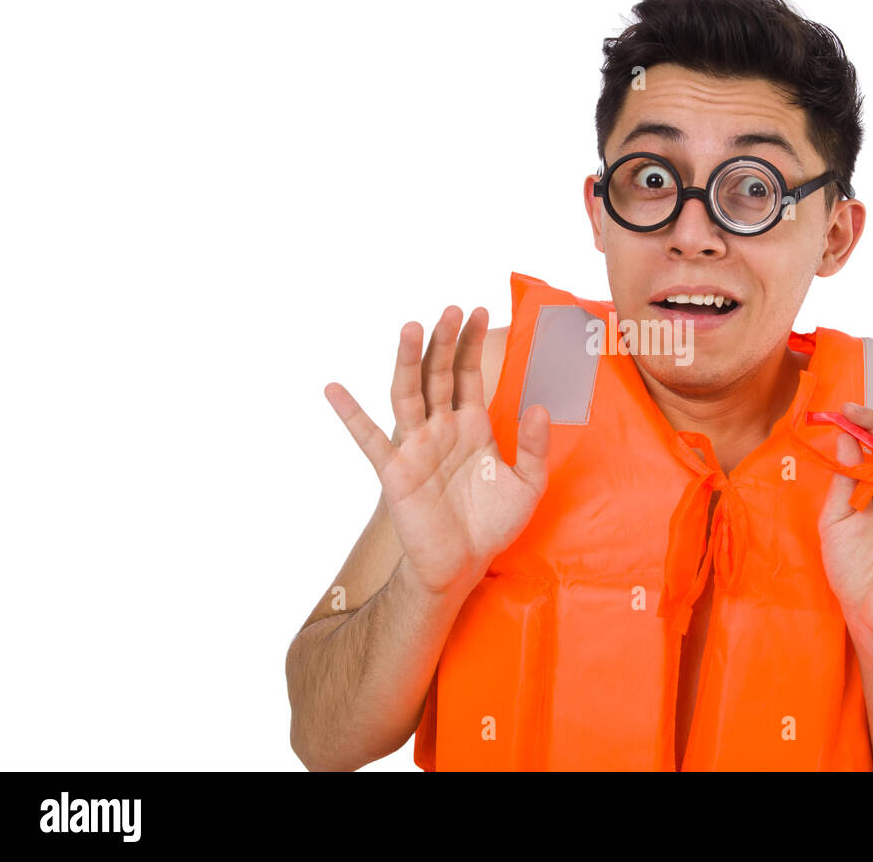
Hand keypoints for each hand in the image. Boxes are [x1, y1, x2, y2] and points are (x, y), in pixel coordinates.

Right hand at [324, 306, 549, 596]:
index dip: (471, 343)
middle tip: (451, 308)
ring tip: (410, 326)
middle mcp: (441, 429)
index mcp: (472, 426)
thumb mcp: (528, 484)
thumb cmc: (492, 523)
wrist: (463, 564)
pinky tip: (334, 389)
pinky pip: (370, 440)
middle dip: (444, 341)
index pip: (469, 374)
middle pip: (439, 374)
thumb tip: (538, 407)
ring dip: (407, 361)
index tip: (478, 310)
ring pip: (409, 394)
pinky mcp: (397, 472)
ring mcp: (416, 447)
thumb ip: (536, 447)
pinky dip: (351, 415)